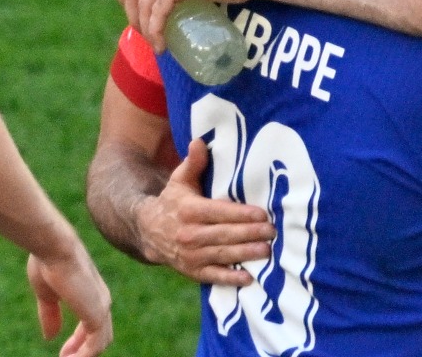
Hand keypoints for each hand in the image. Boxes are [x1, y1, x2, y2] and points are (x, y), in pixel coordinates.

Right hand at [26, 240, 111, 356]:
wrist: (55, 248)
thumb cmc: (48, 263)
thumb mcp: (48, 294)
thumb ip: (51, 314)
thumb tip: (51, 336)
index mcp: (92, 292)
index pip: (95, 323)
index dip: (79, 341)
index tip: (63, 353)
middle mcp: (101, 299)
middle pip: (101, 335)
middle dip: (83, 351)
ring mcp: (101, 306)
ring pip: (101, 342)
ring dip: (83, 356)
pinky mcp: (97, 313)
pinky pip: (96, 345)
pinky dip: (84, 356)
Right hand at [136, 138, 275, 284]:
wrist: (148, 231)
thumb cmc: (173, 200)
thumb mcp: (180, 179)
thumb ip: (193, 162)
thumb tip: (200, 141)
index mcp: (189, 210)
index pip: (220, 212)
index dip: (241, 214)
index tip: (262, 214)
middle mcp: (189, 234)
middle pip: (224, 235)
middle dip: (250, 234)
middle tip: (272, 232)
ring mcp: (190, 255)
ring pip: (222, 255)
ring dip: (245, 254)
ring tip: (267, 251)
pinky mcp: (191, 271)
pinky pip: (212, 276)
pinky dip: (230, 279)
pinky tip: (248, 278)